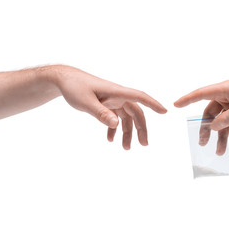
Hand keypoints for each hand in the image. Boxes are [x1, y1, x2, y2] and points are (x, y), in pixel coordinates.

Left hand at [51, 65, 166, 149]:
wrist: (64, 80)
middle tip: (143, 144)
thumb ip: (101, 113)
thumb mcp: (86, 102)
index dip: (153, 104)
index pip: (139, 97)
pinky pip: (115, 118)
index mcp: (116, 92)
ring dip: (127, 132)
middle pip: (135, 112)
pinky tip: (110, 139)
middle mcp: (118, 96)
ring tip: (126, 148)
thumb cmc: (75, 87)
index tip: (164, 111)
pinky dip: (114, 129)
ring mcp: (113, 100)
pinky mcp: (107, 104)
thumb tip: (116, 124)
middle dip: (141, 128)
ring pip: (126, 118)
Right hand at [174, 79, 228, 153]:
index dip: (187, 99)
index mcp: (223, 90)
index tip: (175, 105)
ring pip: (224, 122)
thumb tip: (213, 127)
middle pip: (211, 114)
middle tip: (203, 143)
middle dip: (208, 129)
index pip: (201, 94)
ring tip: (220, 152)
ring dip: (223, 136)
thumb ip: (225, 120)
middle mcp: (227, 97)